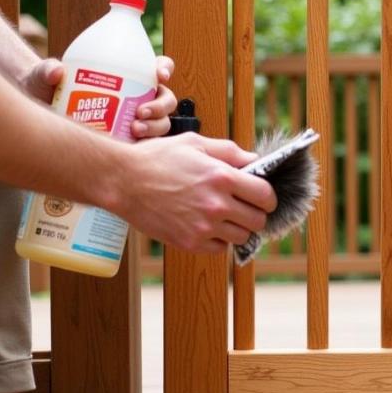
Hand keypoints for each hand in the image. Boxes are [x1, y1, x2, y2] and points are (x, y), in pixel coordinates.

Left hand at [23, 56, 178, 137]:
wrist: (42, 114)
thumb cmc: (47, 89)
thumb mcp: (44, 77)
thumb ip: (47, 71)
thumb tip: (56, 72)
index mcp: (128, 75)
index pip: (156, 67)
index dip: (164, 68)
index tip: (159, 75)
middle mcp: (138, 97)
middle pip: (166, 99)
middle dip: (160, 106)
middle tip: (140, 112)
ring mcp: (136, 119)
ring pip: (162, 123)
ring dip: (155, 127)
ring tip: (135, 131)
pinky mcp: (131, 141)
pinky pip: (149, 145)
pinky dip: (147, 147)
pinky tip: (135, 149)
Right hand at [116, 133, 277, 252]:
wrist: (123, 181)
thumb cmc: (158, 158)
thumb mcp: (196, 143)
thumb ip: (229, 152)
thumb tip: (254, 159)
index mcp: (222, 177)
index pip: (265, 195)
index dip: (268, 197)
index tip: (262, 197)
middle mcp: (216, 204)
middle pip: (258, 220)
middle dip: (255, 213)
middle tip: (244, 208)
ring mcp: (203, 226)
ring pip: (241, 237)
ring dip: (238, 228)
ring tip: (225, 217)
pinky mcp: (190, 242)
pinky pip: (220, 249)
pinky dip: (219, 240)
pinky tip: (208, 226)